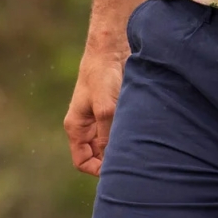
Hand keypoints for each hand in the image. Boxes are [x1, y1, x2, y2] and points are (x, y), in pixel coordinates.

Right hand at [64, 45, 127, 175]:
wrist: (112, 48)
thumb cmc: (102, 74)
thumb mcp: (104, 107)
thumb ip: (106, 133)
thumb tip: (112, 158)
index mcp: (77, 127)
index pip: (82, 160)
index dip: (97, 169)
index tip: (116, 170)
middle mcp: (88, 125)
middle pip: (97, 154)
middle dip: (111, 159)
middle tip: (131, 161)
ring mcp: (101, 117)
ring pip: (110, 142)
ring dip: (121, 145)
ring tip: (137, 148)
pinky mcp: (115, 108)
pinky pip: (120, 128)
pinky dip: (128, 133)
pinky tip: (140, 133)